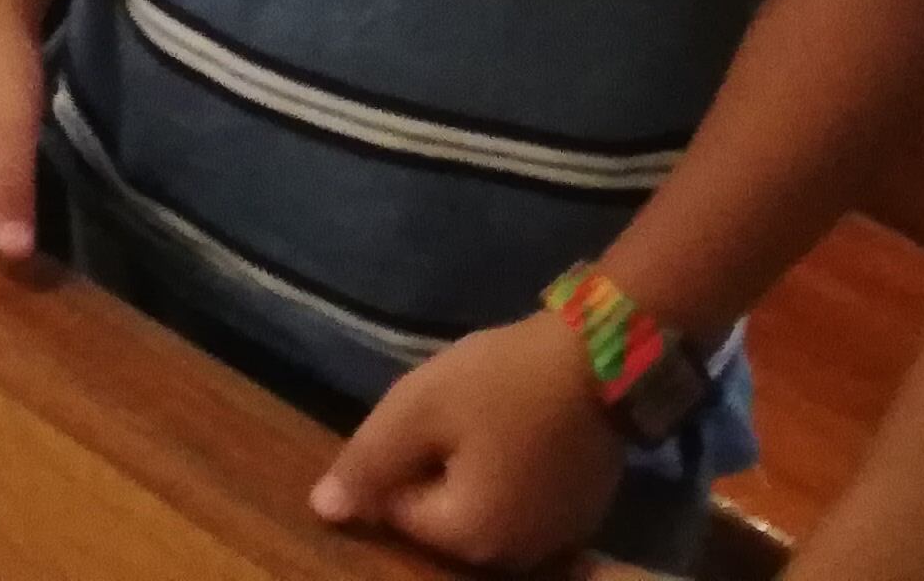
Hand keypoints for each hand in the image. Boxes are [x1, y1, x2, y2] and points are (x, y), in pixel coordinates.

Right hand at [0, 0, 49, 262]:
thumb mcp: (8, 130)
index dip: (8, 192)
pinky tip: (8, 137)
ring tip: (15, 138)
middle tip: (18, 143)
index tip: (18, 150)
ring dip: (7, 177)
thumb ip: (8, 192)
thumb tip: (15, 259)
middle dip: (4, 189)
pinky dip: (2, 166)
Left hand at [309, 312, 624, 568]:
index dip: (395, 458)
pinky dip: (505, 478)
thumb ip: (368, 464)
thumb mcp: (419, 409)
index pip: (396, 512)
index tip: (420, 414)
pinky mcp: (578, 519)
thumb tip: (322, 511)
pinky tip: (513, 434)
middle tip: (450, 412)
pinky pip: (518, 507)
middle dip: (431, 470)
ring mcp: (553, 543)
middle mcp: (513, 560)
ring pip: (480, 512)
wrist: (601, 362)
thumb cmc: (501, 382)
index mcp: (469, 539)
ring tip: (482, 419)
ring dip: (467, 473)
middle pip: (440, 518)